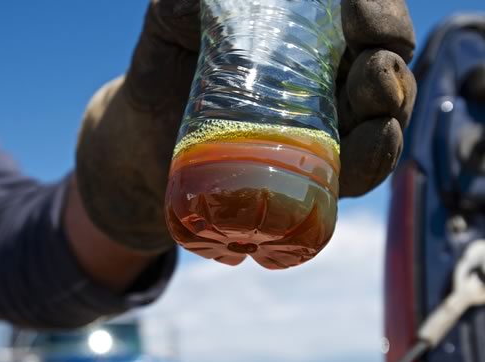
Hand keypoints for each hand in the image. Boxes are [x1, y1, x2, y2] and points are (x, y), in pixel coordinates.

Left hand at [74, 0, 417, 253]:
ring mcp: (322, 126)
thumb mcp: (168, 28)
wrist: (142, 144)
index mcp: (304, 31)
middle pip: (384, 67)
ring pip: (381, 123)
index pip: (363, 14)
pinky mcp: (310, 173)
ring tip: (374, 125)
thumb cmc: (161, 74)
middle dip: (388, 69)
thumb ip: (182, 4)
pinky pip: (353, 174)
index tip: (359, 19)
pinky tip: (358, 168)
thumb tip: (202, 1)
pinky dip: (367, 170)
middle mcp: (325, 74)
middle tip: (369, 76)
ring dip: (388, 125)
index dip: (378, 12)